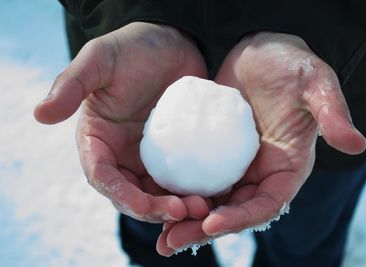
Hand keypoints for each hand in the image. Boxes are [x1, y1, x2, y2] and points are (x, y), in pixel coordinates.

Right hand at [34, 22, 209, 222]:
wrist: (171, 42)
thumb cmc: (132, 48)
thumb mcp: (100, 59)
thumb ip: (71, 84)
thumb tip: (39, 114)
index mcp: (98, 140)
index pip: (103, 176)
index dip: (121, 195)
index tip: (144, 206)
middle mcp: (122, 154)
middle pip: (132, 194)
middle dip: (154, 209)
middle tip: (183, 210)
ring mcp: (150, 156)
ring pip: (159, 193)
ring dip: (177, 206)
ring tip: (202, 206)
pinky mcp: (176, 152)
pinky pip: (182, 179)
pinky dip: (193, 190)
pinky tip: (212, 193)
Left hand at [157, 32, 365, 254]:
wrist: (261, 52)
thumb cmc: (291, 65)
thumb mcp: (315, 82)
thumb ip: (331, 111)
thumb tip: (355, 143)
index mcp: (287, 166)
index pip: (267, 202)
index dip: (242, 217)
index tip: (212, 222)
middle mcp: (260, 172)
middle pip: (233, 210)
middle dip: (204, 228)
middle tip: (172, 242)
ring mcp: (234, 163)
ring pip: (211, 199)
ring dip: (186, 218)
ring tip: (158, 233)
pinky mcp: (212, 150)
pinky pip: (195, 175)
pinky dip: (178, 190)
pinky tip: (153, 196)